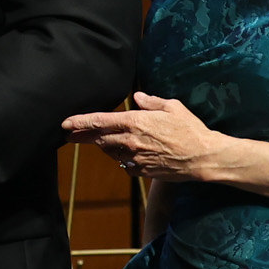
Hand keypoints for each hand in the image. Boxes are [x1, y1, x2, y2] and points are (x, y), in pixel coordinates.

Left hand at [62, 91, 218, 181]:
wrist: (202, 157)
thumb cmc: (190, 129)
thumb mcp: (172, 107)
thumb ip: (151, 102)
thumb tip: (137, 97)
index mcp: (135, 122)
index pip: (99, 121)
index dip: (79, 123)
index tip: (65, 124)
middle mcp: (130, 141)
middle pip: (98, 139)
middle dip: (82, 136)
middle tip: (70, 134)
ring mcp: (134, 158)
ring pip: (110, 152)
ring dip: (105, 146)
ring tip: (103, 141)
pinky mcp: (141, 171)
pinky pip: (124, 165)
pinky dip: (122, 158)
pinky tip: (129, 153)